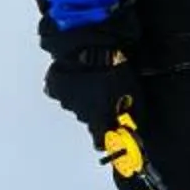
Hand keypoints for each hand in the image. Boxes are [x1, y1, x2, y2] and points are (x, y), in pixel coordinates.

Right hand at [40, 10, 136, 136]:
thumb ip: (131, 113)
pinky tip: (78, 73)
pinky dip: (69, 84)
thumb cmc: (115, 72)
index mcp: (99, 119)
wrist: (91, 48)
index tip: (111, 132)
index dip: (106, 139)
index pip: (100, 141)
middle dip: (97, 109)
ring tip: (93, 78)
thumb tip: (133, 124)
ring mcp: (66, 101)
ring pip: (76, 103)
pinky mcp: (55, 87)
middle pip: (89, 118)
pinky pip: (63, 90)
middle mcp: (81, 114)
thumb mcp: (133, 93)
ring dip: (84, 95)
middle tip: (106, 92)